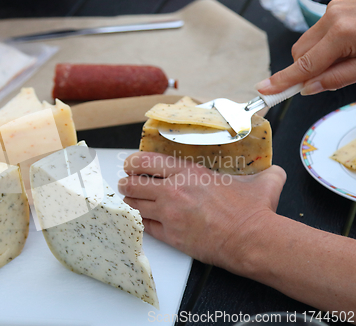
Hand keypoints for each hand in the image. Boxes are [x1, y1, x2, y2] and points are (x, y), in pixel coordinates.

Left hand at [118, 152, 285, 271]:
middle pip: (135, 183)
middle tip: (124, 182)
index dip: (134, 162)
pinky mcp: (171, 235)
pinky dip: (140, 220)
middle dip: (126, 182)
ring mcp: (170, 214)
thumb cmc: (254, 211)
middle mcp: (174, 190)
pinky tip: (139, 218)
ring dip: (129, 201)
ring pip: (136, 204)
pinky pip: (146, 225)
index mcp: (190, 172)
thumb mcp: (261, 182)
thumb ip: (265, 173)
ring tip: (128, 199)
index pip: (149, 161)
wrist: (252, 239)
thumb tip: (277, 172)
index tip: (130, 163)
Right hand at [256, 0, 355, 95]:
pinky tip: (342, 49)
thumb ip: (336, 79)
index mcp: (342, 33)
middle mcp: (333, 17)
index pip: (304, 65)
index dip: (283, 81)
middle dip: (304, 70)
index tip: (264, 91)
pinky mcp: (336, 8)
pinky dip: (322, 47)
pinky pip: (317, 34)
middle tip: (322, 82)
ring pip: (305, 44)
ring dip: (314, 58)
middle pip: (299, 53)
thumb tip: (308, 88)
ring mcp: (334, 10)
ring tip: (342, 60)